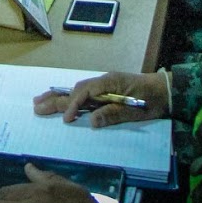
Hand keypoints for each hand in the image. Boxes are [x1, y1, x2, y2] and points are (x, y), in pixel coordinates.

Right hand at [31, 70, 166, 126]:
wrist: (165, 91)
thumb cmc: (152, 100)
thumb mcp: (135, 110)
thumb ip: (113, 114)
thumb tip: (91, 121)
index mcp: (109, 82)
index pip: (84, 93)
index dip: (73, 105)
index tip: (66, 119)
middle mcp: (103, 81)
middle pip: (74, 90)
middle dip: (55, 99)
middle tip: (36, 107)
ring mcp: (103, 85)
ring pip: (75, 91)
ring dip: (57, 97)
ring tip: (39, 101)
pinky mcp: (105, 90)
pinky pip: (82, 94)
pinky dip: (68, 98)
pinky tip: (59, 100)